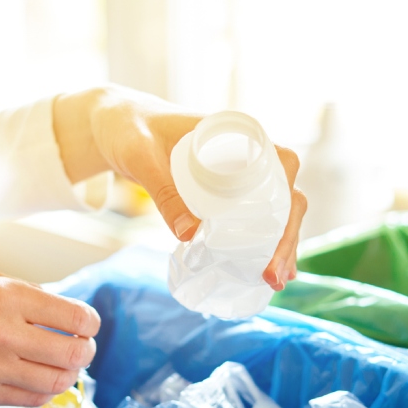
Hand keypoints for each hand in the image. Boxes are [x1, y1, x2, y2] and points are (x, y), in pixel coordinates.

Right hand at [0, 267, 99, 405]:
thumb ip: (20, 292)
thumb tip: (59, 310)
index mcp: (4, 295)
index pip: (75, 317)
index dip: (89, 323)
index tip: (85, 324)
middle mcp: (1, 332)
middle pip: (74, 353)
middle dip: (85, 350)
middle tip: (81, 347)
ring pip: (56, 383)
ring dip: (67, 375)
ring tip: (62, 366)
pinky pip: (28, 399)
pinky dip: (42, 391)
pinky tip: (36, 378)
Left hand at [53, 85, 307, 289]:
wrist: (119, 126)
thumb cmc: (131, 130)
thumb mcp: (142, 157)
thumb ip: (163, 190)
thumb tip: (190, 235)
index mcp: (237, 134)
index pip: (283, 164)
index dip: (288, 201)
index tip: (277, 234)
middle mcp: (246, 154)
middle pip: (284, 196)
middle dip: (286, 237)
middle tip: (273, 276)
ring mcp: (238, 176)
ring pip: (274, 211)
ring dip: (279, 246)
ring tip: (274, 282)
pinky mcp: (224, 193)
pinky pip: (253, 218)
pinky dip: (262, 243)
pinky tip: (263, 272)